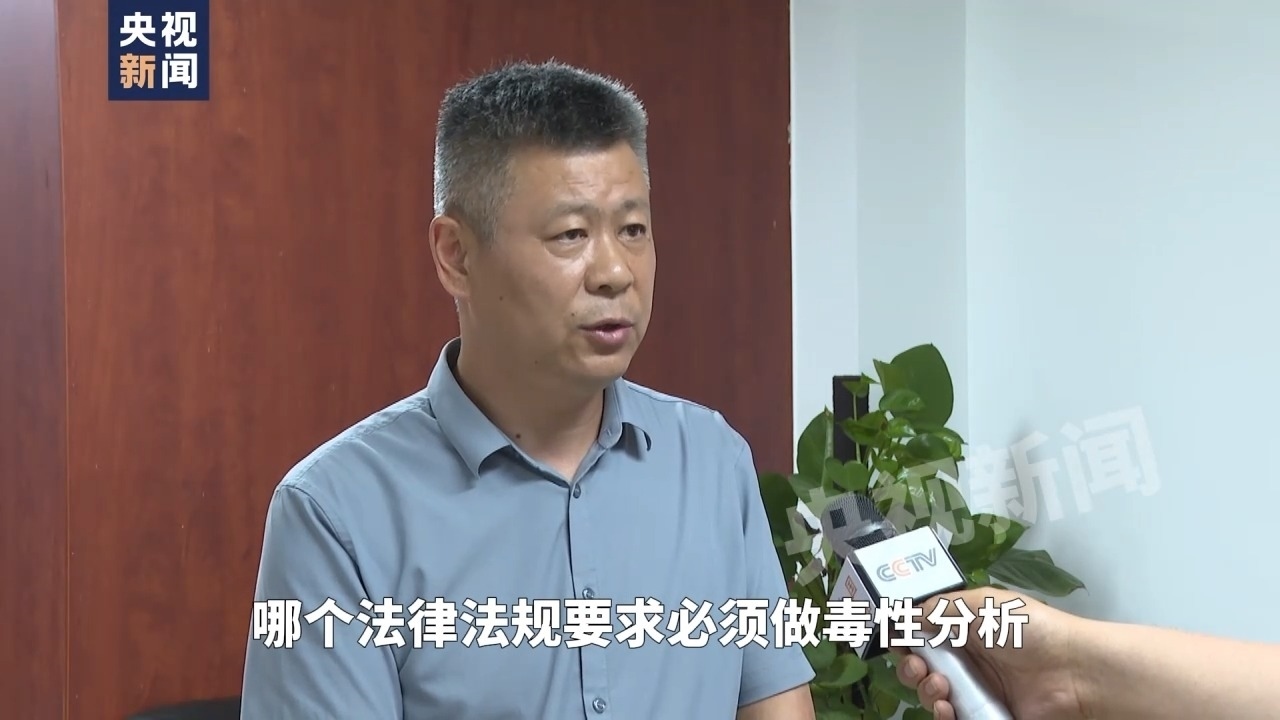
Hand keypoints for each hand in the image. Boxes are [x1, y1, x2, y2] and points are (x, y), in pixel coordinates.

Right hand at [892, 586, 1088, 719]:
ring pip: (931, 693)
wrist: (1072, 673)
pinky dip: (941, 714)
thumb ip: (937, 608)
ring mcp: (975, 689)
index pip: (923, 631)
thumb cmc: (1028, 630)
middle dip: (910, 666)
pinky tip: (946, 708)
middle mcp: (966, 658)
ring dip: (925, 690)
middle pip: (921, 665)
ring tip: (940, 687)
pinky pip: (950, 717)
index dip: (905, 635)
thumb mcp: (979, 605)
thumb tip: (901, 615)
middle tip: (918, 666)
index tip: (894, 638)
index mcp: (964, 626)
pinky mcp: (984, 715)